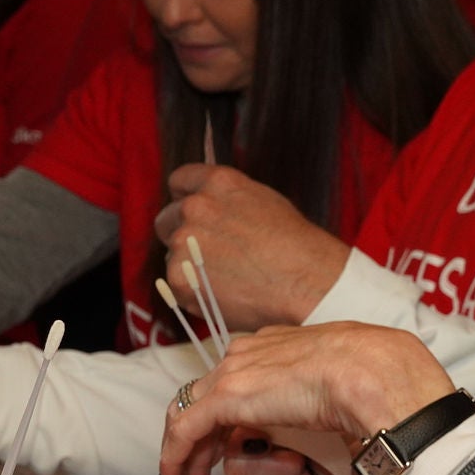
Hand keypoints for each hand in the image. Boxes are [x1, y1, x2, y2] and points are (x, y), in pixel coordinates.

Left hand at [153, 164, 351, 329]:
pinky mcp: (179, 278)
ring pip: (173, 255)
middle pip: (167, 219)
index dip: (185, 198)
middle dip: (183, 234)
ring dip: (190, 265)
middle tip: (212, 254)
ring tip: (228, 278)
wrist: (307, 284)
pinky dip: (195, 292)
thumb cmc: (296, 246)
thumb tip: (211, 207)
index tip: (192, 213)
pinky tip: (224, 294)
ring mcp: (183, 243)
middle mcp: (195, 207)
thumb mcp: (263, 201)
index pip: (179, 180)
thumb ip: (227, 200)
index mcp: (217, 182)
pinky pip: (178, 285)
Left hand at [157, 324, 453, 474]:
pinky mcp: (228, 395)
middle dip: (200, 438)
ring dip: (186, 452)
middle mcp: (251, 353)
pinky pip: (187, 429)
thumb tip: (329, 407)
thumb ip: (327, 391)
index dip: (228, 417)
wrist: (376, 370)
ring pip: (191, 413)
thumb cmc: (380, 377)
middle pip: (206, 395)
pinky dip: (178, 456)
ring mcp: (237, 371)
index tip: (234, 447)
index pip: (237, 379)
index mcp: (279, 347)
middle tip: (199, 474)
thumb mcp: (350, 384)